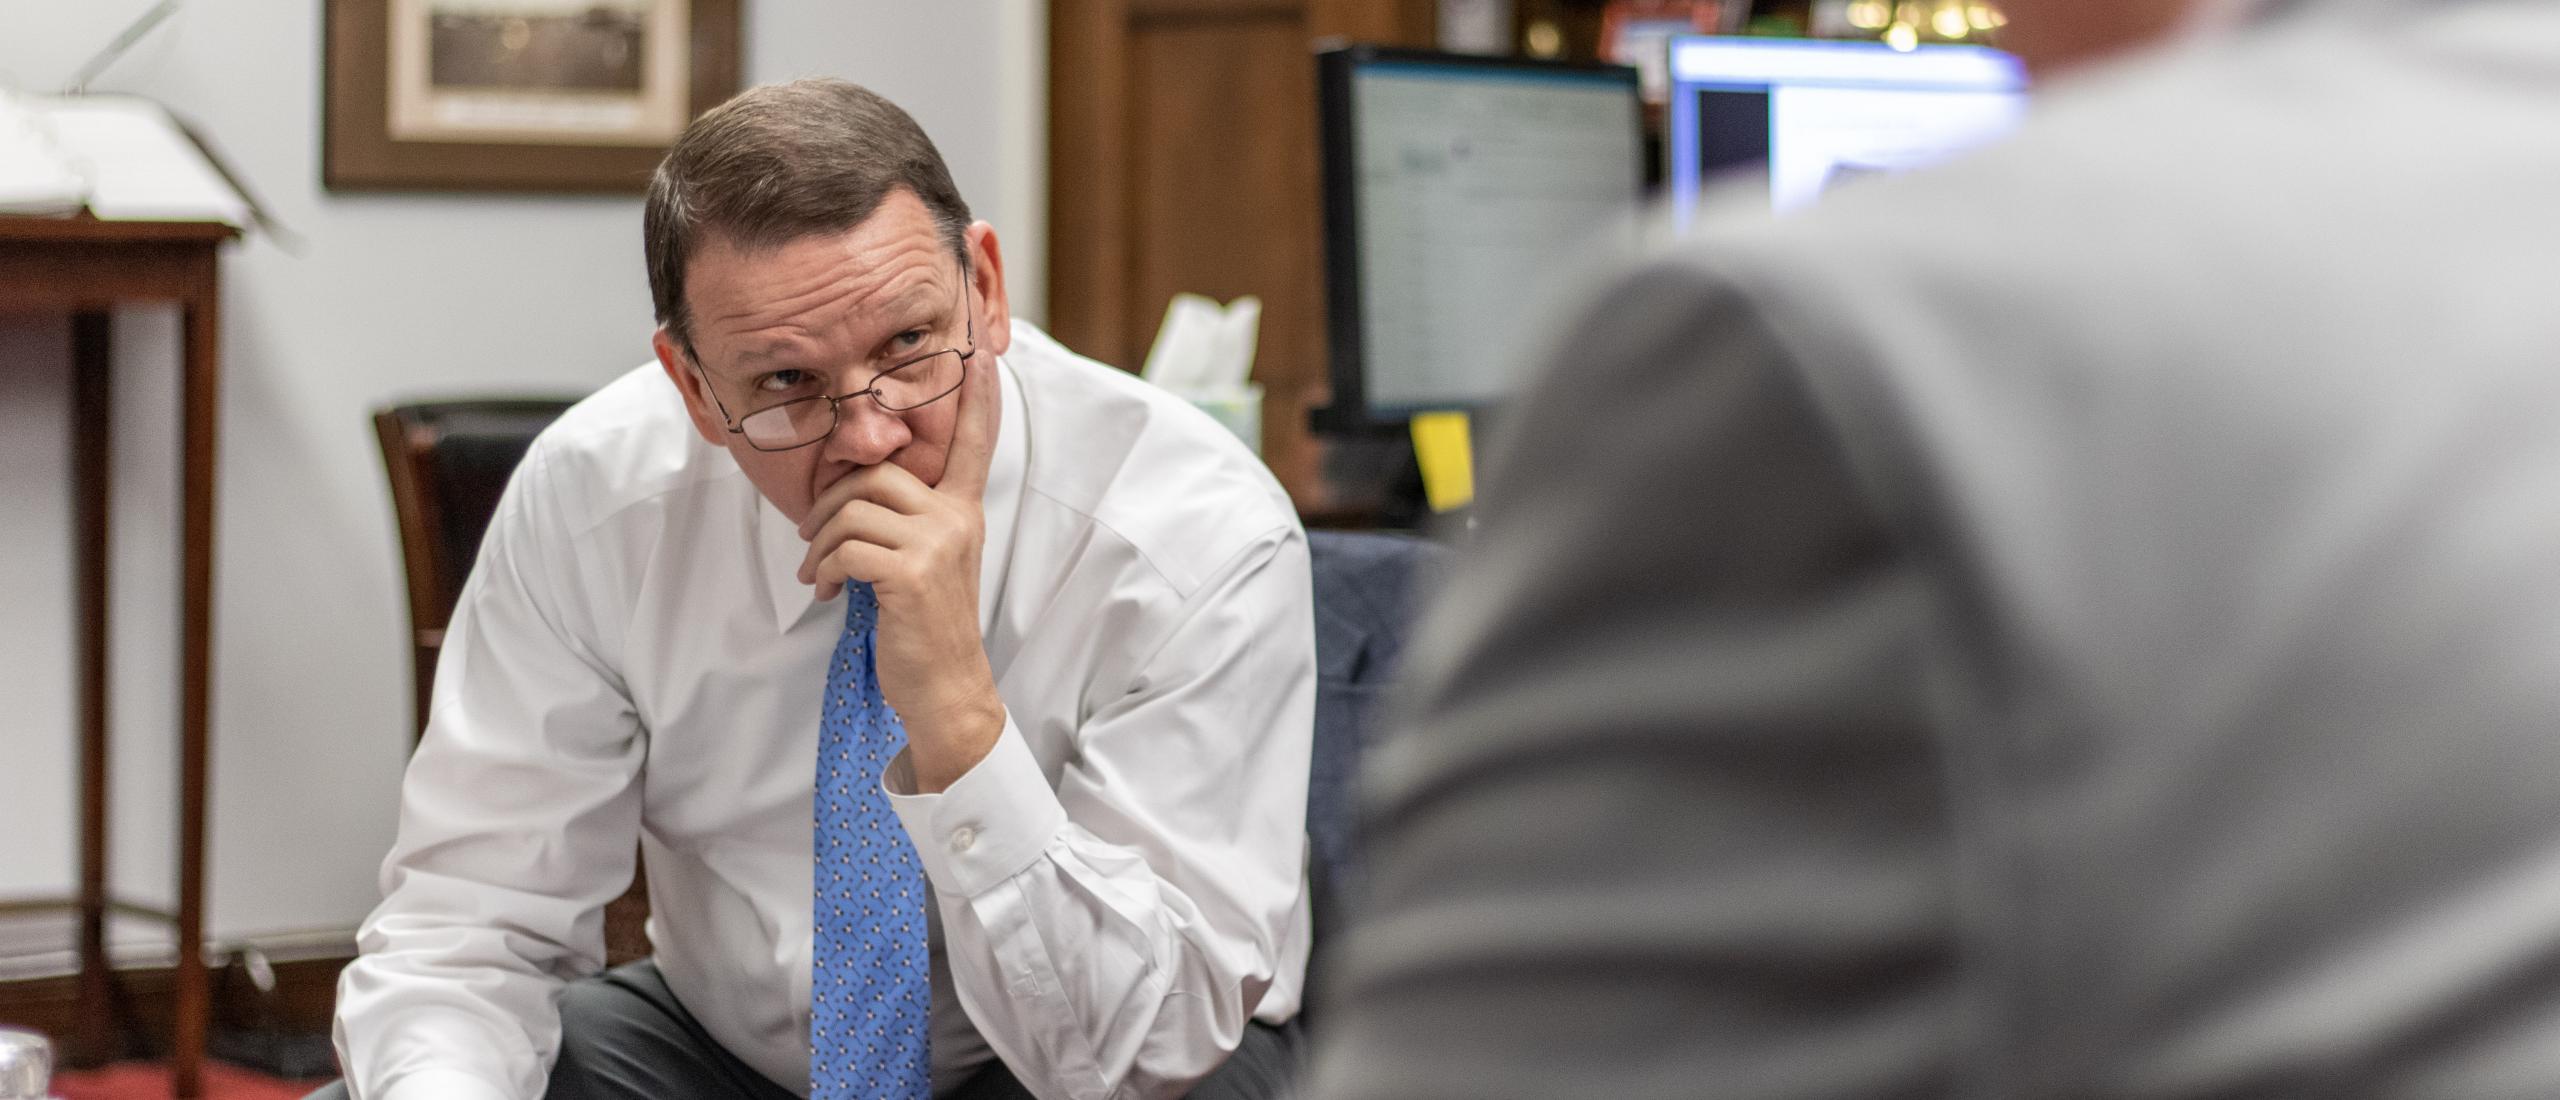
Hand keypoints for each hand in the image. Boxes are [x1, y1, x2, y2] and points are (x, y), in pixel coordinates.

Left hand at [797, 353, 1004, 791]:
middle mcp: (957, 519)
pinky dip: (821, 570)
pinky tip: (825, 593)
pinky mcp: (912, 573)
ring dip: (817, 544)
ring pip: (852, 510)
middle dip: (828, 504)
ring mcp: (938, 544)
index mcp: (963, 511)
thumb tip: (851, 495)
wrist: (946, 691)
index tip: (979, 350)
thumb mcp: (926, 565)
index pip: (973, 442)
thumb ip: (907, 523)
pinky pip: (845, 547)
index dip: (977, 396)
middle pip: (876, 473)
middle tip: (810, 540)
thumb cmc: (925, 629)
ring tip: (816, 573)